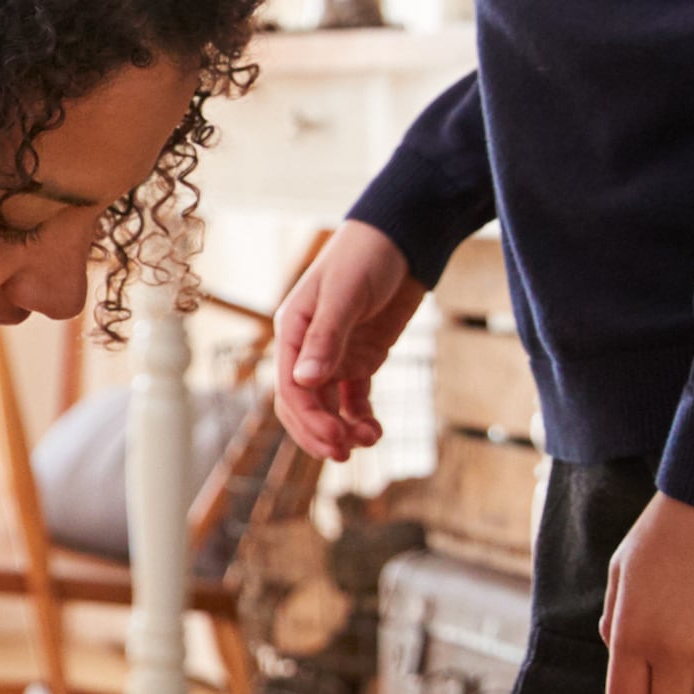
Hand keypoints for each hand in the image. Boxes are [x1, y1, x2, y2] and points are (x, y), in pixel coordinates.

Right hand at [267, 224, 421, 462]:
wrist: (402, 238)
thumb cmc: (366, 257)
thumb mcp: (345, 295)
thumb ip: (325, 338)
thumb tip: (305, 382)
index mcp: (292, 331)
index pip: (291, 388)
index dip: (309, 419)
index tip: (335, 439)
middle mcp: (308, 347)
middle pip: (303, 404)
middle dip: (320, 432)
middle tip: (345, 455)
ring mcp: (335, 354)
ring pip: (328, 406)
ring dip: (342, 428)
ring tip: (369, 441)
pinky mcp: (362, 357)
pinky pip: (354, 397)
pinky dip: (361, 417)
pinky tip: (374, 430)